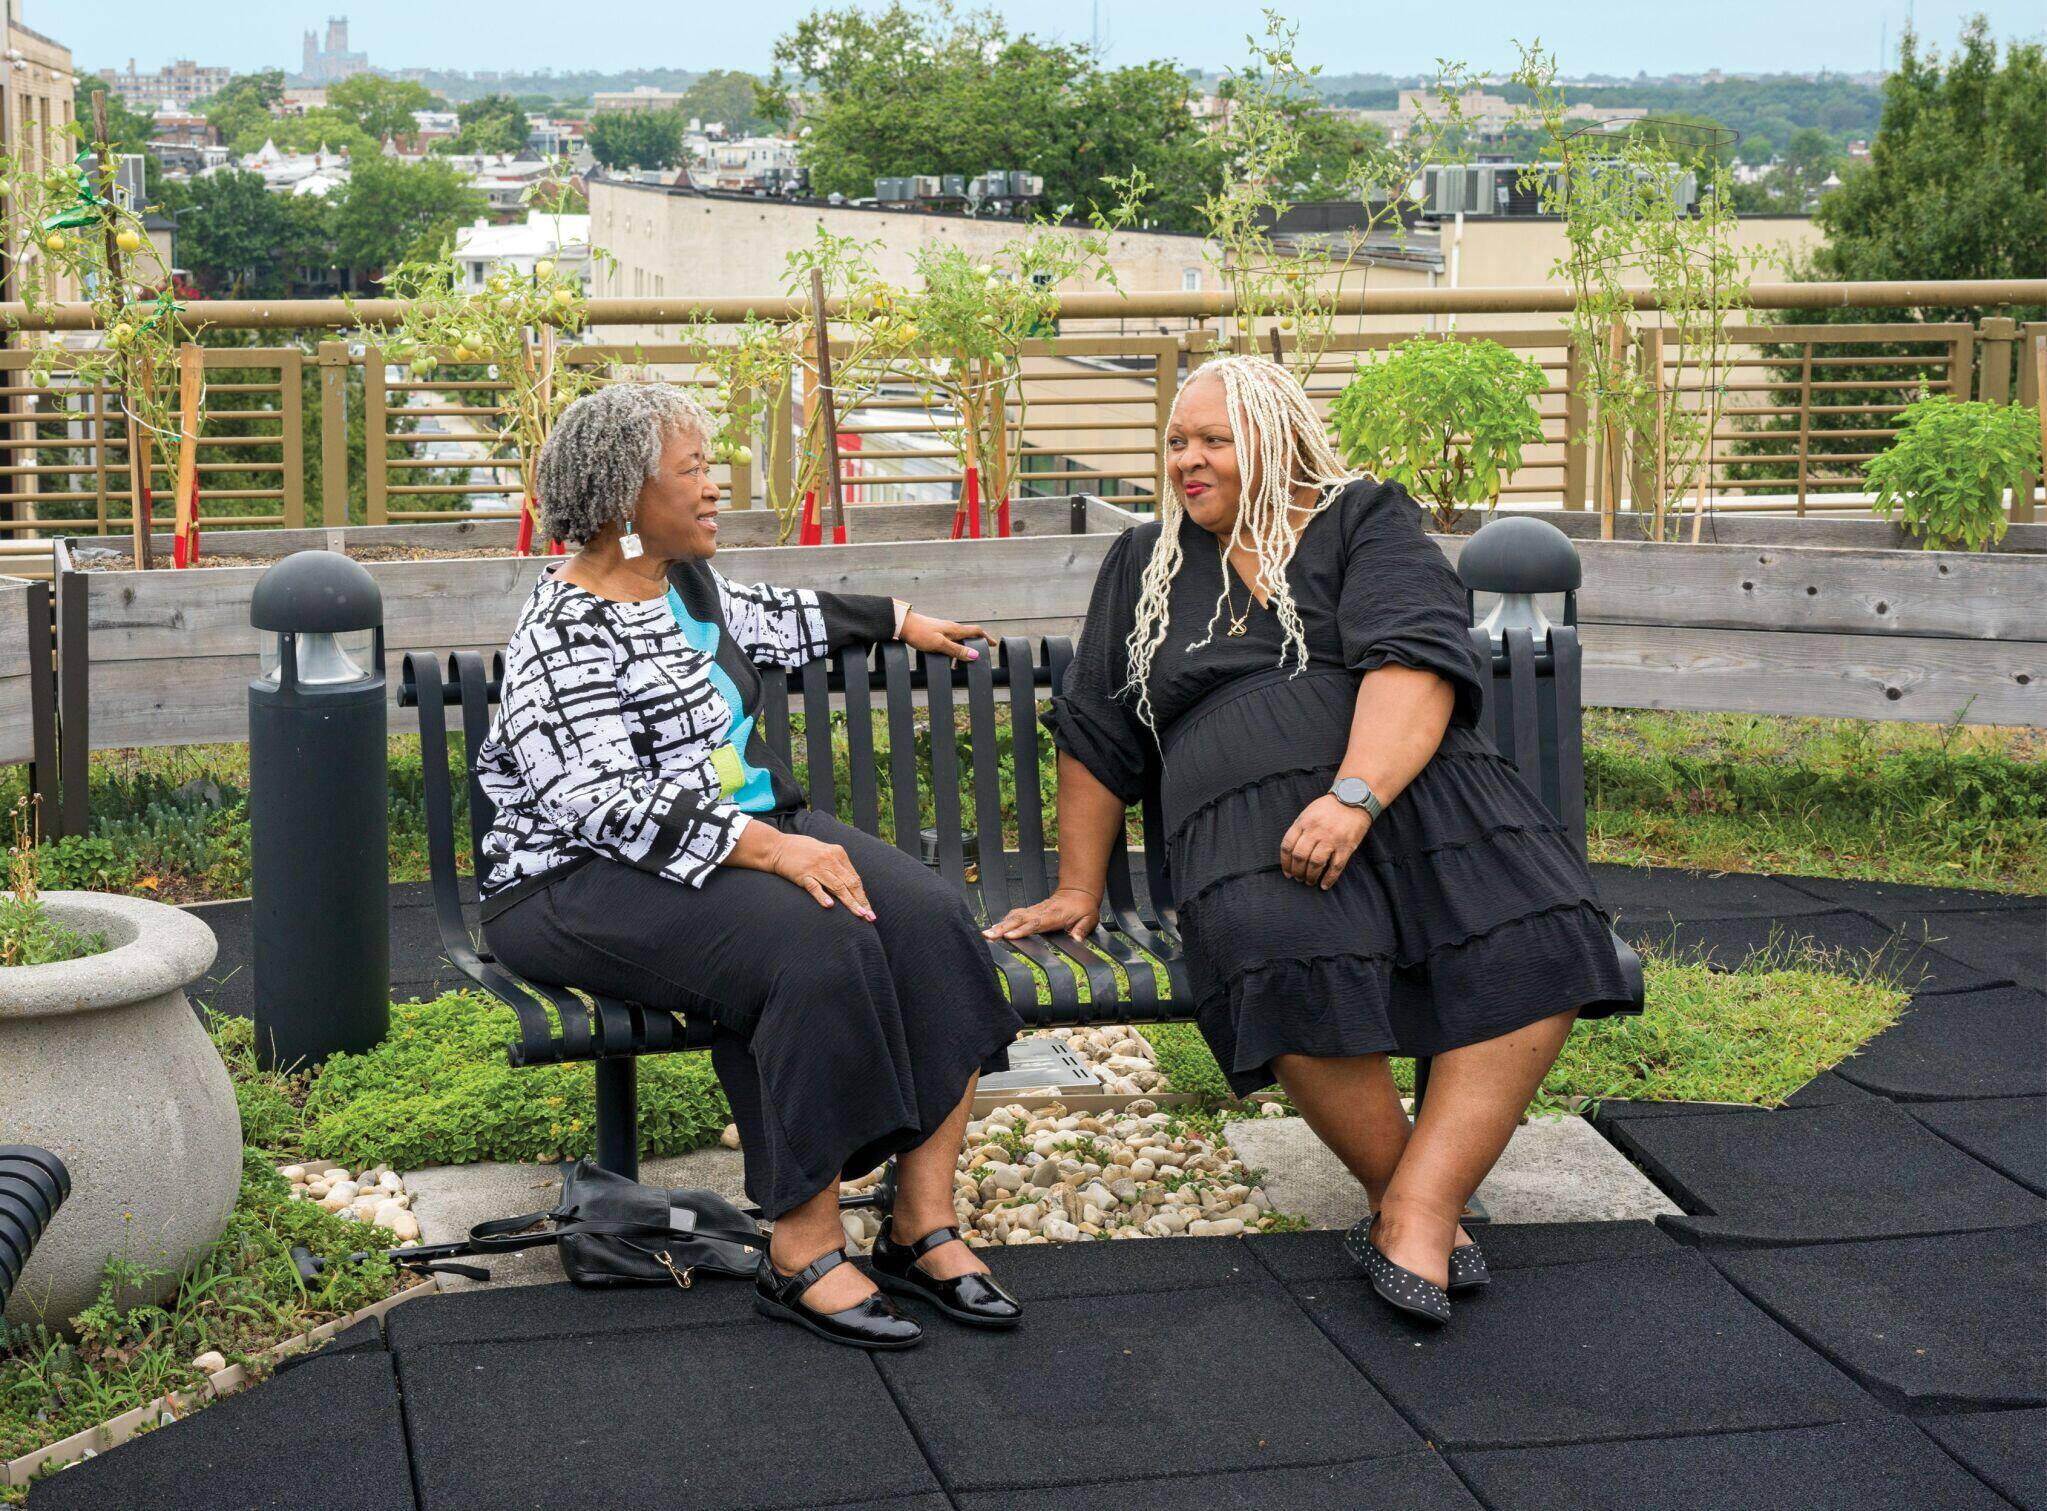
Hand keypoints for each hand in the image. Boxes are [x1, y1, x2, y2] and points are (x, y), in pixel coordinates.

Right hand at [769, 833, 874, 918]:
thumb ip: (838, 867)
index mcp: (838, 853)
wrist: (776, 847)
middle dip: (861, 901)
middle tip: (869, 916)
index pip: (855, 878)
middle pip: (850, 883)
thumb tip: (853, 886)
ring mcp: (816, 867)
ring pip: (837, 887)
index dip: (863, 895)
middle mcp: (829, 860)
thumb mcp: (825, 853)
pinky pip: (815, 887)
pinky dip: (823, 896)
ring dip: (850, 902)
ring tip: (859, 914)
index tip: (869, 909)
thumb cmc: (802, 851)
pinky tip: (830, 906)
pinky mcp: (803, 875)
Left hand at [900, 610, 986, 661]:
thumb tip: (975, 656)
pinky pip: (948, 642)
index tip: (993, 644)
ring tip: (958, 666)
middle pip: (968, 637)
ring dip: (961, 651)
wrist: (902, 624)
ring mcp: (942, 630)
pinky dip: (952, 651)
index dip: (986, 637)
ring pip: (957, 641)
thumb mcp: (940, 644)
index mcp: (955, 629)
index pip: (976, 631)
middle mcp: (951, 628)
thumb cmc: (920, 633)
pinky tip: (945, 659)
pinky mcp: (934, 633)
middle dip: (975, 647)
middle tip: (977, 659)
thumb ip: (957, 650)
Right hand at [983, 886, 1101, 942]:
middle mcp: (1041, 912)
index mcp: (1054, 916)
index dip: (1022, 930)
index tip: (1009, 936)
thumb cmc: (1084, 908)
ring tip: (986, 934)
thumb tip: (1076, 940)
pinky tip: (995, 927)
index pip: (1035, 924)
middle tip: (988, 936)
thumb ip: (1082, 929)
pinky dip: (1004, 920)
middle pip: (1019, 920)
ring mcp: (1035, 910)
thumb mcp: (1089, 919)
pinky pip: (1016, 914)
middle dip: (1002, 928)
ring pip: (1014, 916)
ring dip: (1000, 925)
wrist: (1079, 892)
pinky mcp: (1032, 910)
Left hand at [1280, 795, 1370, 889]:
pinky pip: (1336, 866)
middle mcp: (1315, 831)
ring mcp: (1331, 839)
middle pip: (1300, 856)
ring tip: (1309, 881)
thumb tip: (1291, 852)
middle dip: (1297, 871)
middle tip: (1299, 879)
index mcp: (1303, 822)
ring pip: (1316, 863)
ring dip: (1310, 876)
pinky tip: (1324, 885)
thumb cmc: (1328, 808)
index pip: (1287, 845)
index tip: (1287, 872)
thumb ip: (1299, 829)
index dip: (1285, 862)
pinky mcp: (1346, 846)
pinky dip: (1329, 878)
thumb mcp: (1308, 813)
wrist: (1353, 798)